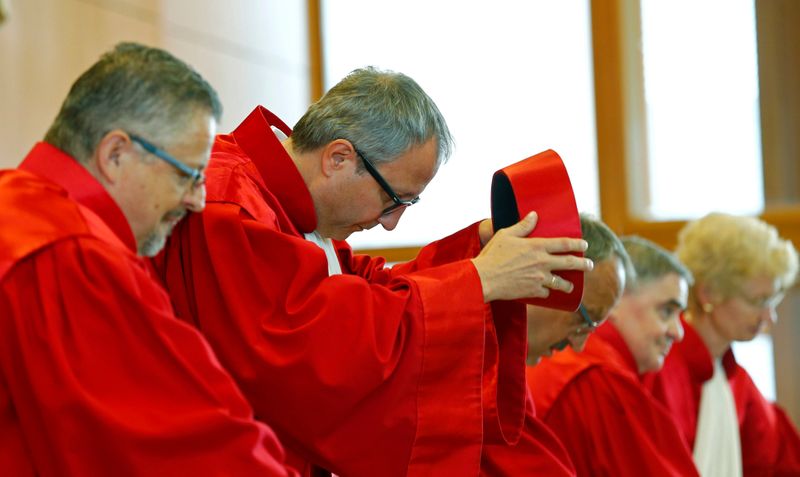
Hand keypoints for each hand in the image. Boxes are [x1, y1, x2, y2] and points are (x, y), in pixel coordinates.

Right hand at [471, 212, 592, 301]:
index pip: (564, 243)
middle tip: (590, 265)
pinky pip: (545, 293)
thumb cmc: (492, 255)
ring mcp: (539, 278)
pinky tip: (545, 292)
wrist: (484, 279)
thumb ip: (522, 226)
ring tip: (571, 286)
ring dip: (568, 284)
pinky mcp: (533, 291)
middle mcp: (542, 262)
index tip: (584, 245)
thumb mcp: (506, 235)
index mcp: (537, 246)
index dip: (577, 243)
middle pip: (570, 263)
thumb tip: (534, 215)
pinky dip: (546, 292)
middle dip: (583, 264)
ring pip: (561, 283)